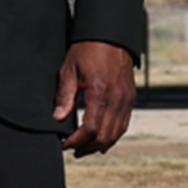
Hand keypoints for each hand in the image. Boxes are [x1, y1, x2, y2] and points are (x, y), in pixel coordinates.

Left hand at [51, 39, 135, 156]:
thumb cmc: (88, 49)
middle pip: (105, 136)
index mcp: (100, 92)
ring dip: (101, 145)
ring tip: (86, 150)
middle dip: (88, 147)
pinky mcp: (130, 98)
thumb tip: (58, 118)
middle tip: (74, 152)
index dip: (76, 141)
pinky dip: (113, 135)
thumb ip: (64, 95)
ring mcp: (126, 99)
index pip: (90, 128)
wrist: (111, 35)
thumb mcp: (69, 69)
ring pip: (116, 133)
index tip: (65, 144)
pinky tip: (103, 139)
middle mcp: (116, 98)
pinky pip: (124, 124)